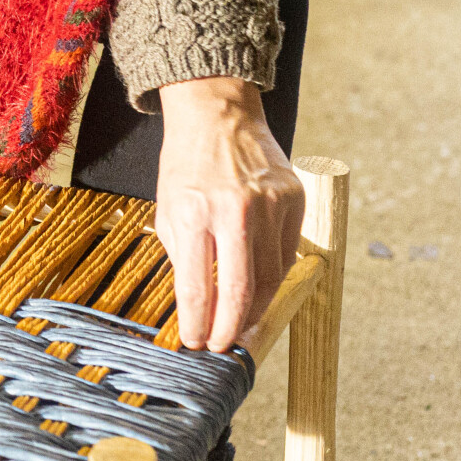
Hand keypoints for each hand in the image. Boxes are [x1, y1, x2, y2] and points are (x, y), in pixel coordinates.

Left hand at [154, 78, 305, 351]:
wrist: (217, 114)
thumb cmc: (186, 164)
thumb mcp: (167, 209)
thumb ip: (183, 257)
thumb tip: (195, 307)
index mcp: (193, 212)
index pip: (198, 287)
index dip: (198, 324)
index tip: (195, 343)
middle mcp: (235, 209)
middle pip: (242, 290)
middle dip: (231, 328)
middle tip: (223, 346)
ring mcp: (269, 204)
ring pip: (271, 277)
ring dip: (256, 308)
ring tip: (241, 324)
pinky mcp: (293, 199)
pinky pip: (287, 253)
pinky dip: (275, 277)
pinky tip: (261, 290)